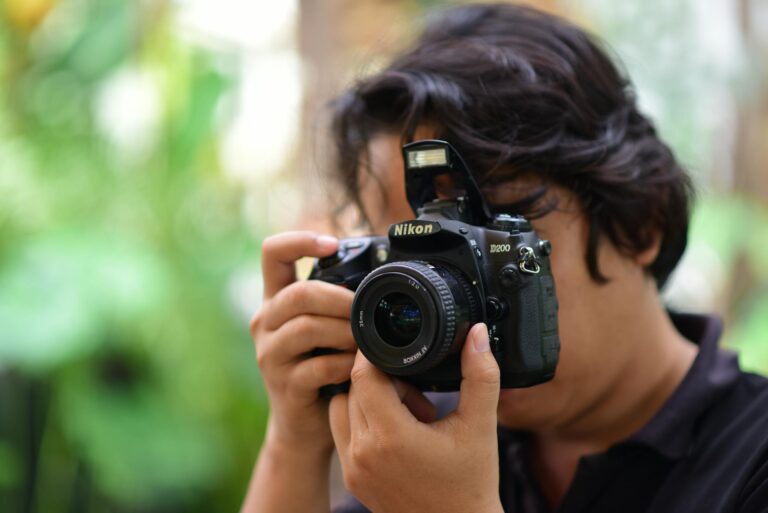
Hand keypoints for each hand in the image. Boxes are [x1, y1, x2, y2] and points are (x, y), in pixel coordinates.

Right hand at [250, 231, 355, 455]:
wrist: (306, 426)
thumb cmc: (324, 369)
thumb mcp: (326, 329)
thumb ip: (338, 302)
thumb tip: (383, 273)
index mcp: (276, 300)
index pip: (273, 253)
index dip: (300, 241)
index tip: (332, 244)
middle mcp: (265, 322)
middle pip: (298, 294)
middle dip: (340, 299)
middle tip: (366, 310)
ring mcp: (270, 355)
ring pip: (307, 328)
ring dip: (346, 332)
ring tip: (367, 340)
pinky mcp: (284, 385)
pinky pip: (318, 366)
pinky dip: (345, 364)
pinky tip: (358, 367)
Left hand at [329, 323, 503, 512]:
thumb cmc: (471, 483)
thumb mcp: (480, 425)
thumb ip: (480, 375)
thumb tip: (476, 333)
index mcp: (391, 437)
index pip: (363, 376)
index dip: (376, 355)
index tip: (396, 348)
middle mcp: (363, 453)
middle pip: (353, 388)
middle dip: (381, 379)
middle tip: (415, 392)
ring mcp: (353, 469)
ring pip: (341, 407)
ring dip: (367, 399)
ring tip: (404, 411)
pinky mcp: (351, 479)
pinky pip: (341, 432)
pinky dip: (361, 421)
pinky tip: (395, 430)